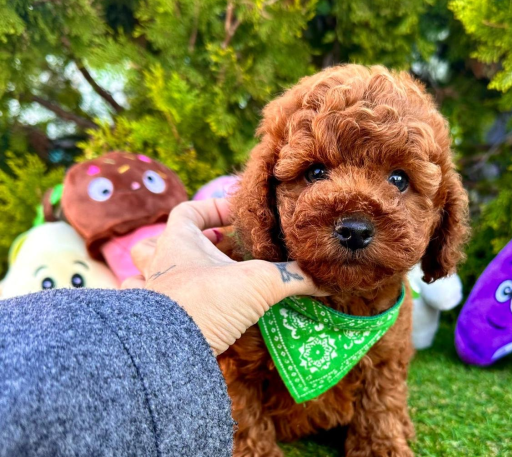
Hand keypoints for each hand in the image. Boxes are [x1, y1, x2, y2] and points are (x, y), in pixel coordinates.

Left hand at [122, 198, 323, 355]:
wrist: (170, 350)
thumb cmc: (207, 301)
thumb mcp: (258, 284)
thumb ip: (292, 278)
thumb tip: (326, 279)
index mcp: (179, 244)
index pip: (188, 211)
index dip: (210, 207)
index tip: (234, 215)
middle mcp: (158, 266)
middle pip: (154, 243)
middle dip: (178, 245)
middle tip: (207, 251)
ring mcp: (147, 297)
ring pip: (139, 277)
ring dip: (156, 276)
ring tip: (184, 280)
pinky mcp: (146, 327)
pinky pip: (141, 313)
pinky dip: (153, 311)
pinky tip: (173, 315)